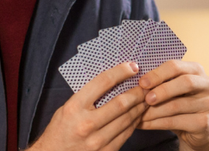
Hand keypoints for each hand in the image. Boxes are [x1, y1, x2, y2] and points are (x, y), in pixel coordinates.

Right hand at [31, 62, 149, 150]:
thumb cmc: (60, 130)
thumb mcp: (67, 108)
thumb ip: (88, 96)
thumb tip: (114, 81)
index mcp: (74, 108)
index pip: (102, 83)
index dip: (121, 72)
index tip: (132, 67)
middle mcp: (86, 124)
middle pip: (121, 103)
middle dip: (139, 91)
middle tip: (148, 84)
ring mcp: (97, 141)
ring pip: (128, 118)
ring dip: (141, 106)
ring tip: (147, 97)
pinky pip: (127, 133)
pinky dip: (135, 121)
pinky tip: (139, 114)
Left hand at [137, 60, 208, 150]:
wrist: (200, 129)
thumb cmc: (181, 104)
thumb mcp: (173, 89)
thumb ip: (159, 82)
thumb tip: (131, 80)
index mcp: (196, 70)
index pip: (176, 66)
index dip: (157, 74)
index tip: (141, 83)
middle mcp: (207, 84)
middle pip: (185, 82)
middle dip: (162, 90)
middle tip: (145, 99)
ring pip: (177, 105)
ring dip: (154, 111)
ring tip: (137, 115)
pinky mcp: (204, 122)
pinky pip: (176, 122)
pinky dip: (156, 123)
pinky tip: (143, 124)